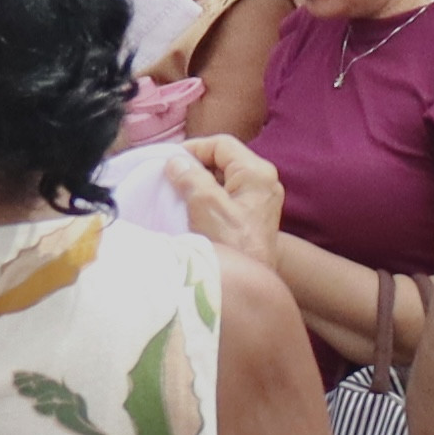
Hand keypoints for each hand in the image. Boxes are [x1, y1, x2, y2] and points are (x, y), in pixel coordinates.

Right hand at [169, 133, 285, 263]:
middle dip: (196, 166)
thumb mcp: (206, 206)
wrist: (250, 290)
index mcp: (257, 172)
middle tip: (170, 176)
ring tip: (177, 192)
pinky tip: (191, 208)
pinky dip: (208, 197)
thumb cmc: (231, 245)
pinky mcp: (253, 218)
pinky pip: (228, 196)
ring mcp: (260, 200)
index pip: (222, 144)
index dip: (194, 148)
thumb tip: (175, 161)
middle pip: (224, 160)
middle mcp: (264, 182)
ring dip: (200, 182)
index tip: (169, 161)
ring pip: (224, 179)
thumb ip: (191, 178)